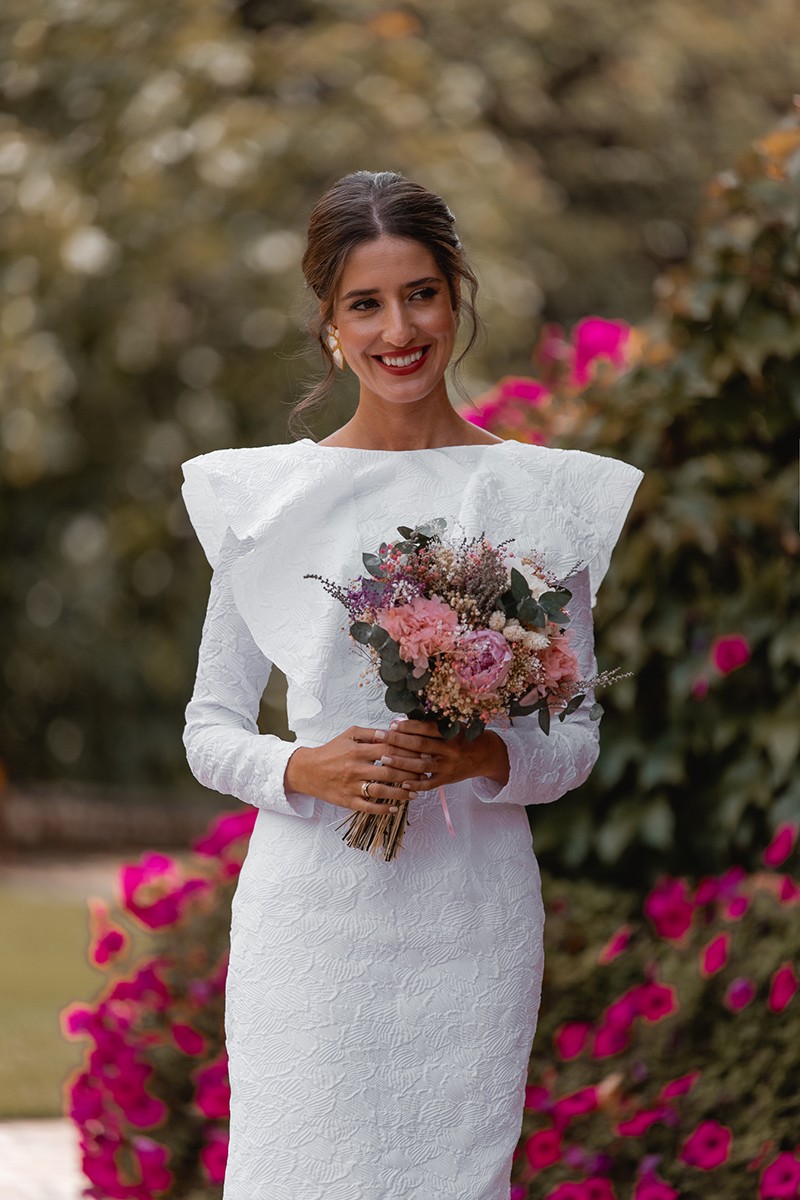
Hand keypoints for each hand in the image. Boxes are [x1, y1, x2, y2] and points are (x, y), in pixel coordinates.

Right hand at [283, 725, 429, 814]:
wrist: (307, 770)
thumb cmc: (332, 751)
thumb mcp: (349, 735)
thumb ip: (370, 733)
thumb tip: (392, 731)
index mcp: (357, 751)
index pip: (388, 750)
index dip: (408, 752)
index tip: (424, 753)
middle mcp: (355, 769)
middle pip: (389, 772)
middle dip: (410, 773)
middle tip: (426, 774)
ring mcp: (351, 787)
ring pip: (381, 791)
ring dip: (401, 793)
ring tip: (416, 792)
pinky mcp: (347, 801)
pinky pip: (368, 807)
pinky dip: (382, 809)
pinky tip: (395, 808)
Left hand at [376, 719, 509, 790]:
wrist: (486, 755)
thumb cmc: (464, 737)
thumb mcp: (454, 726)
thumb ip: (432, 725)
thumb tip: (403, 721)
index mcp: (452, 733)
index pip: (427, 728)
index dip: (409, 726)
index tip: (392, 723)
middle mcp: (450, 750)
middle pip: (421, 746)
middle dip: (398, 741)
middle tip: (380, 736)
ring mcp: (449, 766)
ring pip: (422, 765)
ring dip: (402, 762)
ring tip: (384, 758)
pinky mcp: (447, 780)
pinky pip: (430, 784)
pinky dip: (416, 784)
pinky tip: (402, 783)